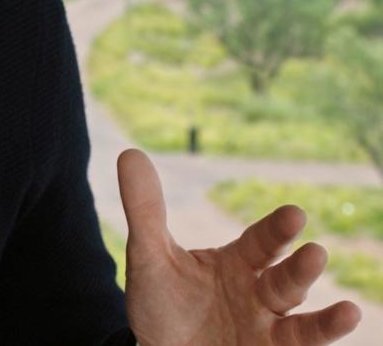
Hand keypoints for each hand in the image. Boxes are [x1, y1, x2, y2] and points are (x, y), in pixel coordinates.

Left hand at [118, 149, 360, 344]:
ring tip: (349, 312)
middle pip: (285, 280)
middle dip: (300, 269)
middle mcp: (258, 294)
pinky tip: (344, 326)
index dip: (277, 230)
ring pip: (300, 322)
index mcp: (236, 263)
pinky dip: (322, 341)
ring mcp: (266, 328)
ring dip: (325, 320)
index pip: (261, 243)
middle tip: (314, 252)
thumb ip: (145, 210)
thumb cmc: (160, 303)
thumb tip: (130, 153)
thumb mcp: (148, 256)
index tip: (294, 214)